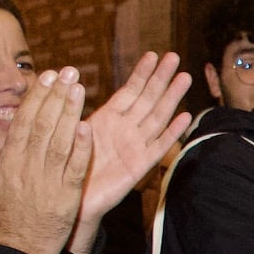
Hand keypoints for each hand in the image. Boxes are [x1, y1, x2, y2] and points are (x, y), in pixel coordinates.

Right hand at [0, 66, 93, 253]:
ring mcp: (47, 181)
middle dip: (55, 96)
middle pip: (42, 125)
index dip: (36, 97)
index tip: (47, 77)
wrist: (17, 251)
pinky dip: (80, 149)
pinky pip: (74, 169)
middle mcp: (27, 167)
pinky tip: (88, 127)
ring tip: (79, 88)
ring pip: (59, 141)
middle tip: (68, 72)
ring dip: (70, 113)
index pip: (23, 121)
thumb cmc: (1, 218)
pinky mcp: (66, 197)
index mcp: (8, 162)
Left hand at [70, 52, 193, 253]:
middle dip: (161, 78)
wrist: (71, 200)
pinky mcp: (140, 166)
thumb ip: (74, 112)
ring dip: (172, 98)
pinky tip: (185, 117)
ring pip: (157, 117)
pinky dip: (171, 132)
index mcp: (108, 120)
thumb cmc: (68, 166)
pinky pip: (158, 147)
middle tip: (175, 56)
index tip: (152, 54)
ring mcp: (135, 147)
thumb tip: (70, 85)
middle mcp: (125, 130)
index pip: (129, 91)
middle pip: (148, 99)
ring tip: (184, 78)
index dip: (141, 73)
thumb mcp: (68, 132)